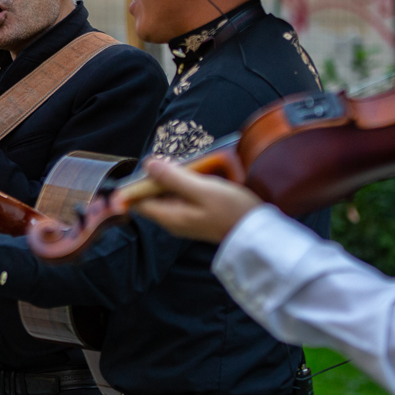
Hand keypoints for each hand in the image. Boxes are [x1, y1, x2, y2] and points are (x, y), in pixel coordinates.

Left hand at [127, 158, 264, 243]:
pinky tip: (202, 176)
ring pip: (169, 194)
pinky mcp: (197, 215)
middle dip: (160, 176)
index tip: (151, 165)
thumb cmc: (231, 211)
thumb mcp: (201, 190)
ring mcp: (185, 219)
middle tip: (178, 163)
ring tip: (193, 167)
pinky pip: (184, 196)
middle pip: (153, 196)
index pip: (138, 202)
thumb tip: (148, 164)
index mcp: (169, 217)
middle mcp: (173, 220)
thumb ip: (173, 178)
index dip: (137, 183)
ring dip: (176, 178)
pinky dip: (188, 184)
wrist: (257, 231)